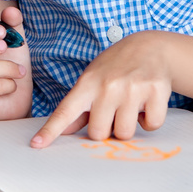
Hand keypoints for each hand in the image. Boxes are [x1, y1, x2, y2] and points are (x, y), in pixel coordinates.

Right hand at [0, 6, 32, 120]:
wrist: (17, 100)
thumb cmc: (9, 69)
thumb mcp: (15, 42)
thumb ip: (13, 24)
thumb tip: (10, 12)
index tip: (3, 31)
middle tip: (5, 47)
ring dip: (7, 67)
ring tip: (19, 71)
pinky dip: (9, 84)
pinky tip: (12, 86)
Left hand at [31, 31, 172, 147]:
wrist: (150, 47)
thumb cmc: (116, 68)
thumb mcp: (93, 80)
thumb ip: (80, 107)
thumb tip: (62, 131)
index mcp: (87, 84)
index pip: (65, 111)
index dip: (50, 130)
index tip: (36, 144)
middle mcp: (108, 86)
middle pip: (99, 133)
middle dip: (106, 128)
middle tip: (112, 111)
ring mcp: (133, 89)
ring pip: (125, 133)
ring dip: (128, 125)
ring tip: (129, 106)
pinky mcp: (156, 92)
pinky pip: (150, 125)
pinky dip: (149, 120)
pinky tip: (146, 104)